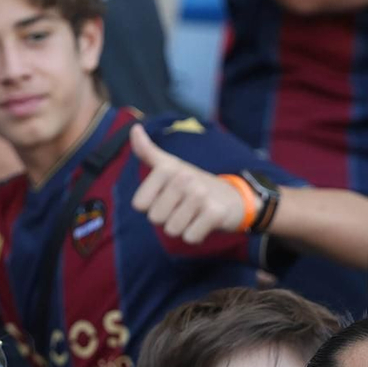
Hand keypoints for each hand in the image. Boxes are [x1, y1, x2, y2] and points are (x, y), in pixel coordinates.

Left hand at [128, 126, 247, 243]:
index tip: (166, 197)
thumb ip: (148, 151)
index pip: (139, 204)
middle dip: (167, 218)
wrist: (233, 197)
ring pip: (172, 230)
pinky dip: (195, 236)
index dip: (151, 206)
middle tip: (182, 207)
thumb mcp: (171, 166)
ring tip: (193, 214)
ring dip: (182, 228)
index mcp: (168, 167)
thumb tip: (134, 128)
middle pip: (155, 218)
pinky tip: (204, 223)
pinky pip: (190, 237)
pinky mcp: (215, 213)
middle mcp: (184, 178)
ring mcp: (200, 195)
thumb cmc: (194, 184)